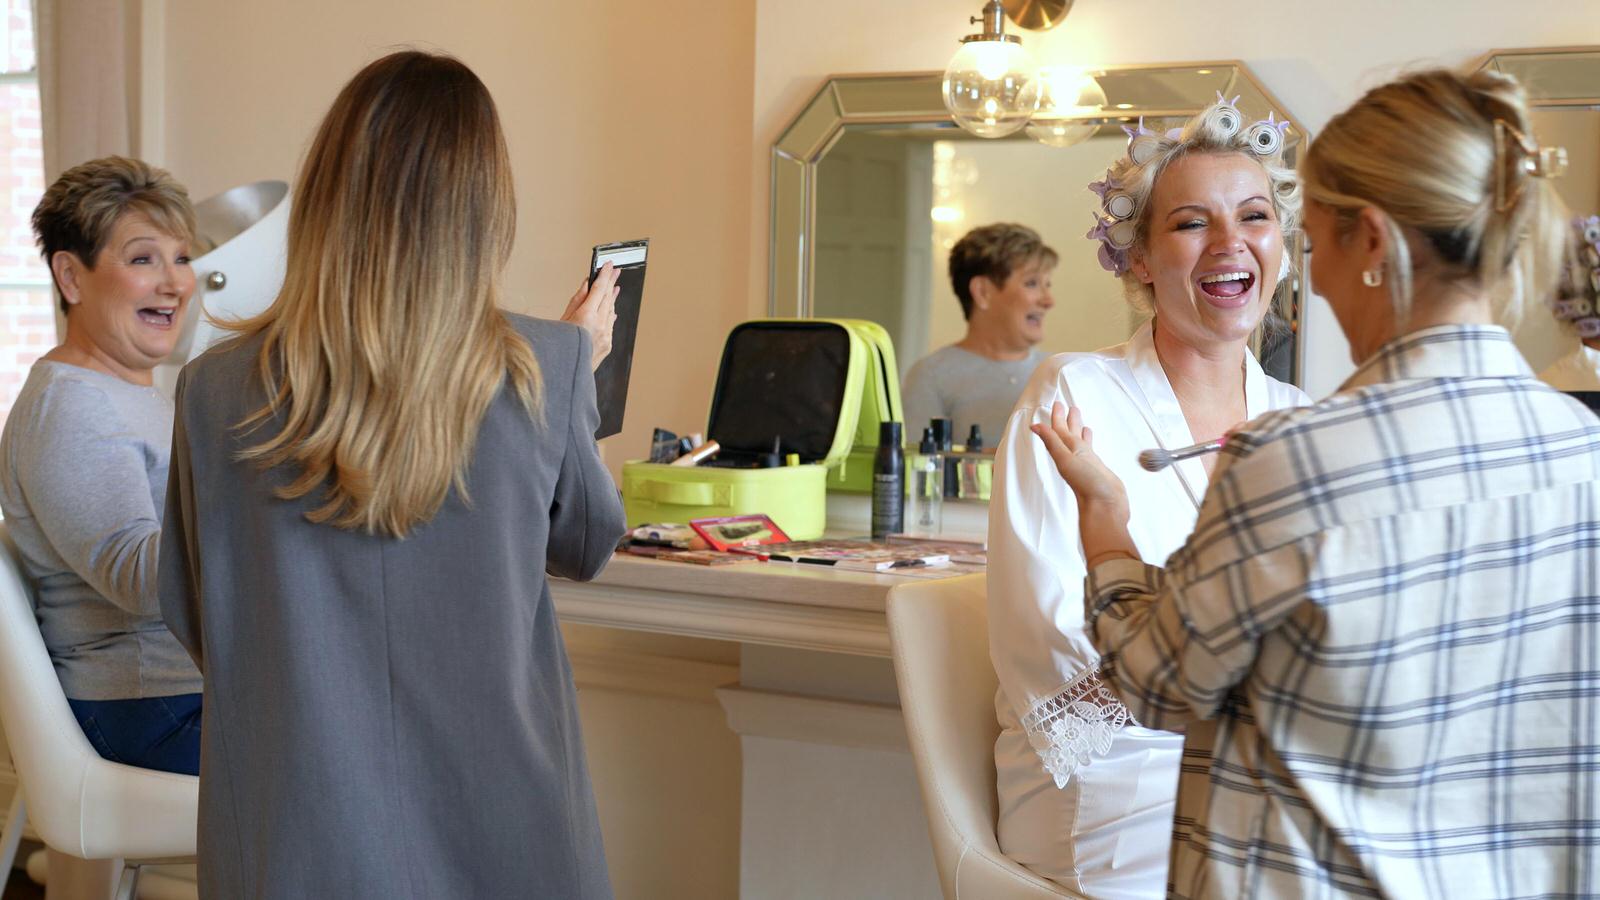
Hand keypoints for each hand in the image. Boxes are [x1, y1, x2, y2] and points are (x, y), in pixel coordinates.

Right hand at [562, 262, 620, 371]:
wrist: (565, 374)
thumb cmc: (558, 347)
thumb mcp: (562, 320)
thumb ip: (577, 301)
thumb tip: (587, 284)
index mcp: (586, 317)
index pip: (599, 290)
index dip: (605, 275)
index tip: (609, 265)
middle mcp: (599, 325)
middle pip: (608, 298)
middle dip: (611, 282)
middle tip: (615, 271)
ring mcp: (606, 336)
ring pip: (611, 311)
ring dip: (612, 297)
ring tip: (614, 286)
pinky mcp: (608, 345)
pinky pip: (611, 325)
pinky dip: (610, 314)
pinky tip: (611, 308)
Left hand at [1030, 401, 1130, 525]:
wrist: (1105, 506)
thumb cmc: (1086, 485)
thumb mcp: (1066, 459)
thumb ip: (1052, 442)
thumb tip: (1034, 427)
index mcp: (1066, 452)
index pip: (1058, 430)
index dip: (1057, 417)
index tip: (1056, 404)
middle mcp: (1074, 455)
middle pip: (1068, 432)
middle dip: (1066, 419)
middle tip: (1065, 405)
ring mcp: (1086, 461)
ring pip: (1079, 439)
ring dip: (1077, 427)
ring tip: (1076, 415)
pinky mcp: (1096, 466)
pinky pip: (1090, 447)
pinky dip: (1088, 439)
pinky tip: (1088, 435)